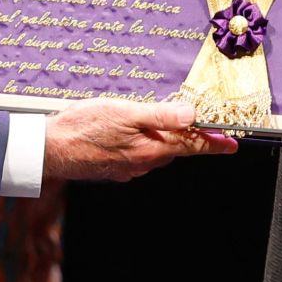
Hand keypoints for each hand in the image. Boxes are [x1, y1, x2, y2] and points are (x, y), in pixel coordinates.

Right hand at [42, 99, 237, 181]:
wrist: (49, 149)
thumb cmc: (84, 127)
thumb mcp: (126, 112)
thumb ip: (161, 115)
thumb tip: (193, 116)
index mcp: (151, 150)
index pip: (192, 146)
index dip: (214, 143)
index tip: (232, 144)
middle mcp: (142, 164)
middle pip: (174, 149)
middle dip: (184, 136)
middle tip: (192, 119)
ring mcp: (127, 169)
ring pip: (155, 152)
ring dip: (160, 138)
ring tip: (153, 119)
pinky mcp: (113, 168)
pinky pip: (136, 155)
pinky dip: (141, 143)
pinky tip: (127, 131)